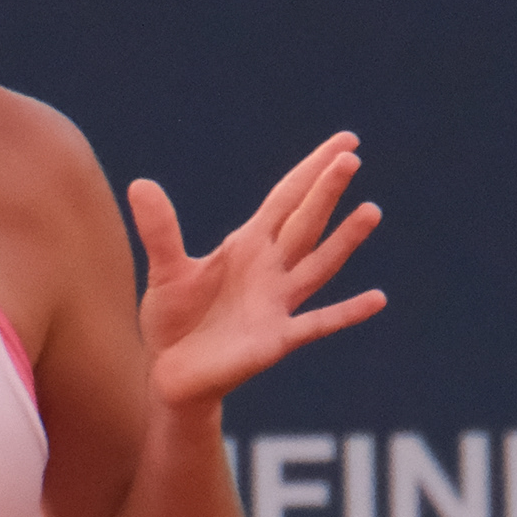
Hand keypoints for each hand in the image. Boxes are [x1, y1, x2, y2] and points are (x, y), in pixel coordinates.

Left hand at [130, 134, 385, 410]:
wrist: (171, 375)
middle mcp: (270, 270)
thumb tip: (140, 184)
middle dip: (325, 192)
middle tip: (350, 157)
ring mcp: (277, 304)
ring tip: (370, 210)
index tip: (345, 141)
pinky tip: (377, 299)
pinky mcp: (276, 339)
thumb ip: (160, 230)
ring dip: (344, 240)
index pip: (287, 199)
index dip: (312, 170)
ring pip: (318, 265)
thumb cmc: (175, 320)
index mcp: (247, 246)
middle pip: (305, 223)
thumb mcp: (166, 270)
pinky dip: (346, 312)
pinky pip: (318, 323)